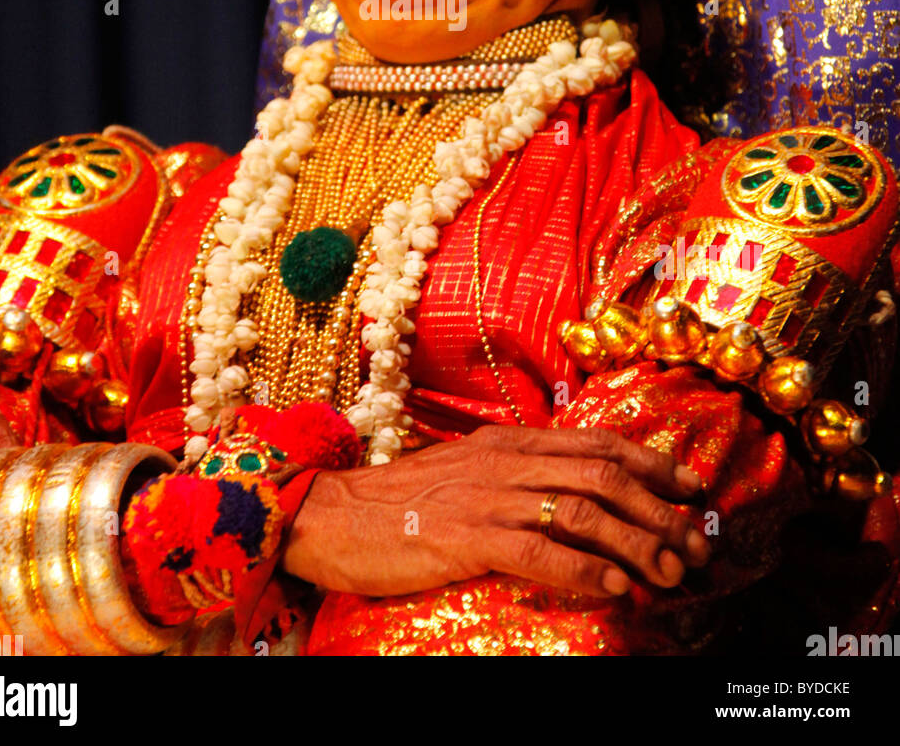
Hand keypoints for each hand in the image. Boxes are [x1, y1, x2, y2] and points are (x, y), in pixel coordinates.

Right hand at [282, 424, 710, 597]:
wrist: (334, 513)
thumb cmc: (401, 501)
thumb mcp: (467, 470)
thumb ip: (517, 474)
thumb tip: (574, 496)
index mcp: (509, 440)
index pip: (597, 441)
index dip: (652, 463)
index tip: (691, 488)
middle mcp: (507, 459)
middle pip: (603, 475)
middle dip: (658, 511)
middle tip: (695, 546)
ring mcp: (489, 495)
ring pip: (583, 512)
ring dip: (636, 544)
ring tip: (669, 573)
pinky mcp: (468, 535)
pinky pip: (541, 552)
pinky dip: (585, 570)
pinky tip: (614, 588)